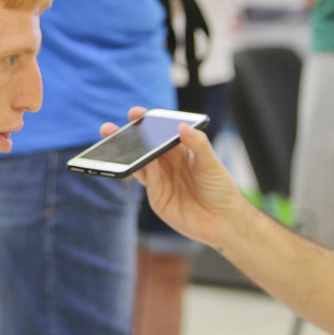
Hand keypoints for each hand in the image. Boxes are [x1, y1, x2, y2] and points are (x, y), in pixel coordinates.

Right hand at [104, 107, 246, 251]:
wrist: (223, 221)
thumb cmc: (220, 189)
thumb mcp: (211, 163)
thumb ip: (198, 144)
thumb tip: (182, 126)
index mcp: (179, 149)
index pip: (158, 132)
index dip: (145, 122)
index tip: (135, 113)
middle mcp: (166, 163)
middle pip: (142, 147)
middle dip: (126, 136)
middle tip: (110, 128)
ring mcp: (159, 180)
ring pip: (138, 163)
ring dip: (124, 154)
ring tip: (112, 143)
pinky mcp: (156, 196)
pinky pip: (146, 180)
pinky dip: (139, 170)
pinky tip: (136, 162)